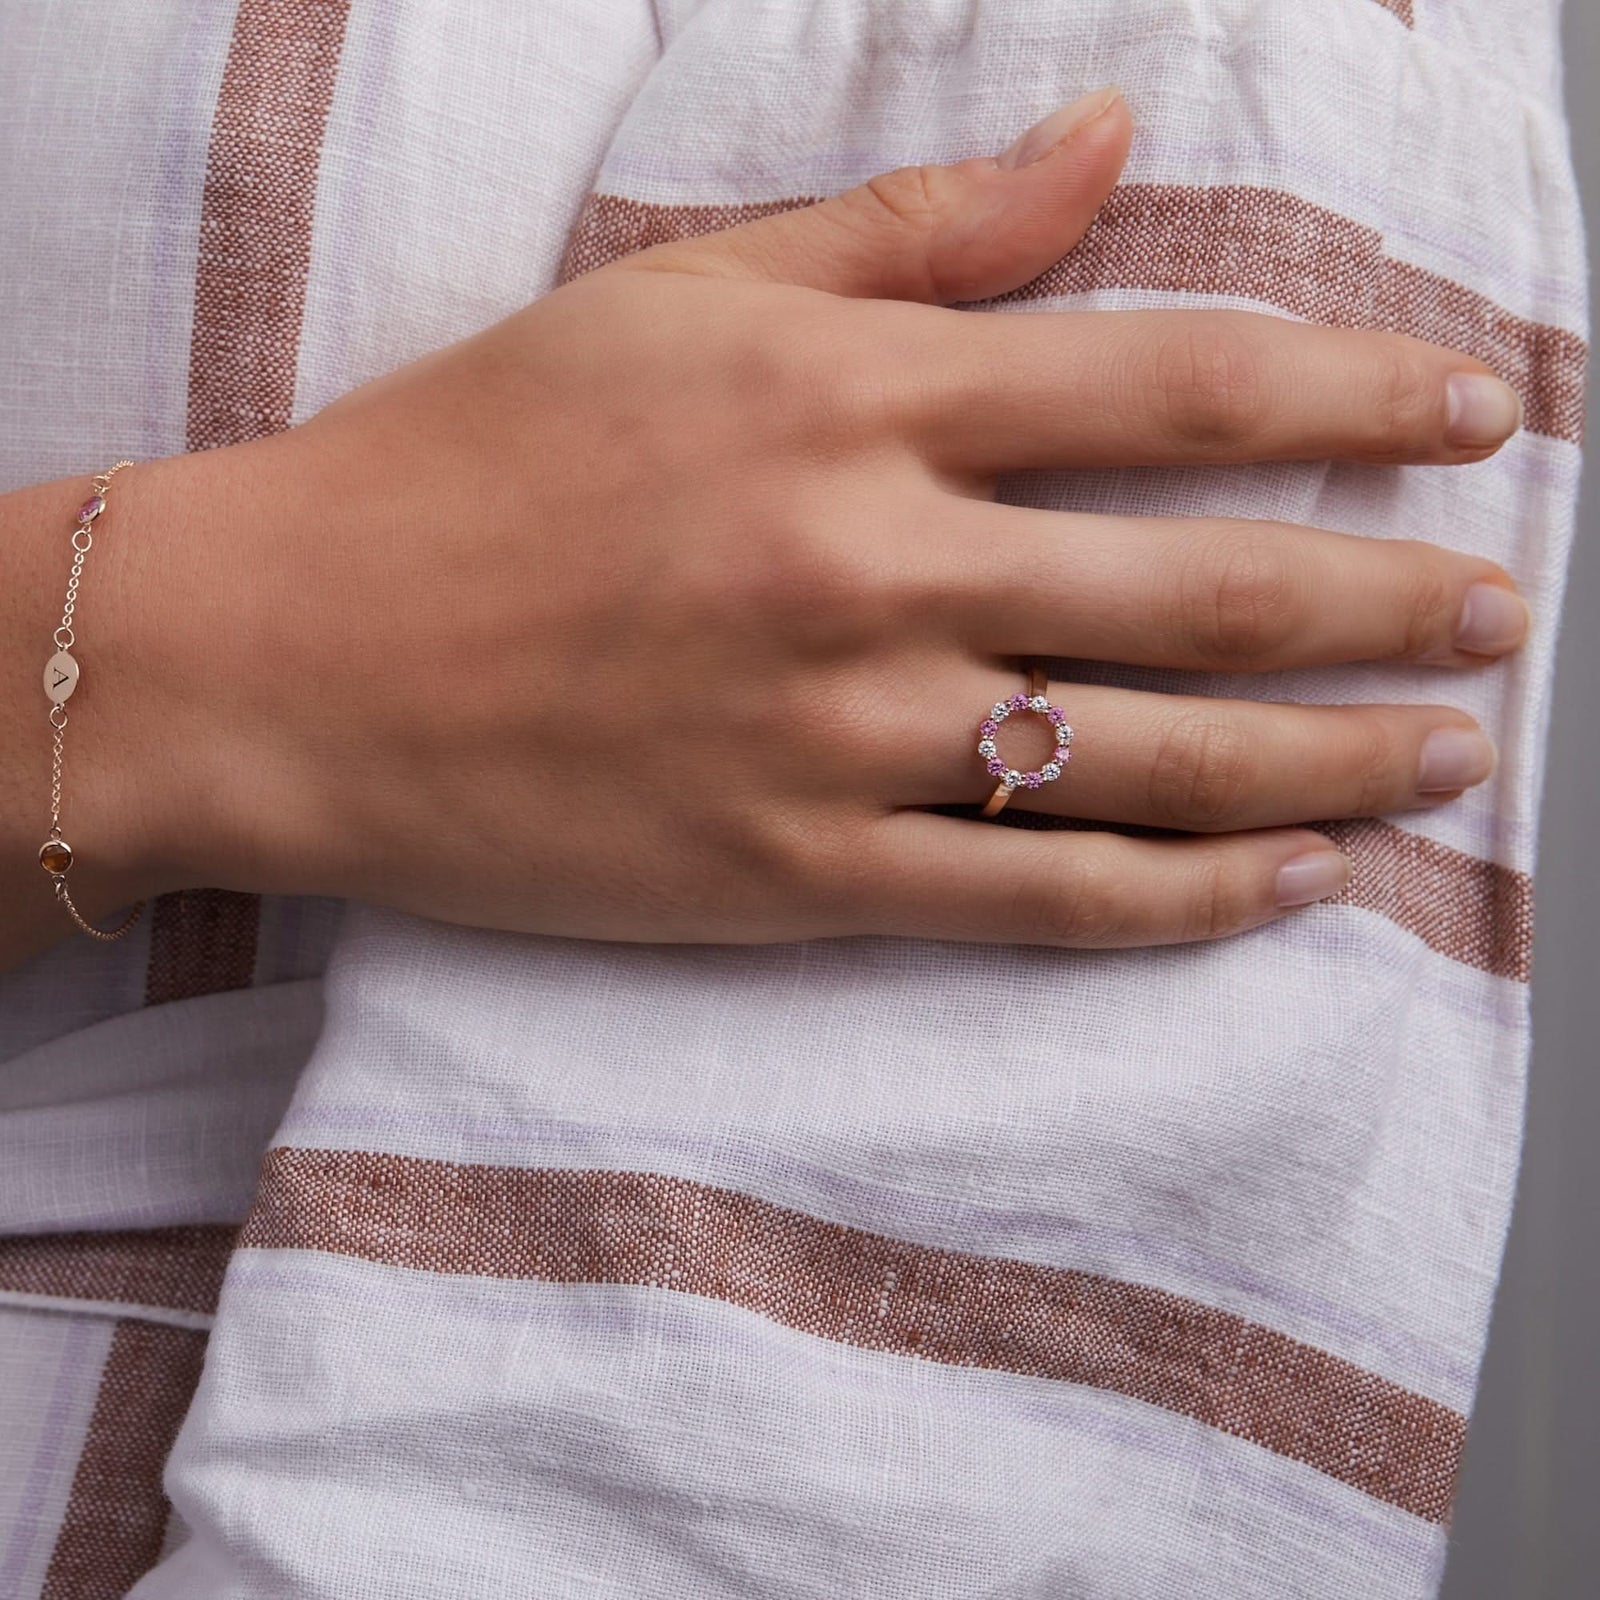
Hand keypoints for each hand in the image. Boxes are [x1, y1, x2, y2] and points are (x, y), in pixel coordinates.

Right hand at [99, 87, 1527, 950]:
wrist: (300, 656)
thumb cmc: (473, 462)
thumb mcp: (681, 300)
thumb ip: (914, 232)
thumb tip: (1107, 144)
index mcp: (854, 400)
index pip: (1174, 380)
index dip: (1354, 387)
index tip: (1474, 411)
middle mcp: (875, 565)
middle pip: (1205, 580)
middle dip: (1388, 594)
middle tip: (1501, 612)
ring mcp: (843, 735)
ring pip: (1151, 756)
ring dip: (1330, 758)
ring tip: (1444, 757)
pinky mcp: (799, 872)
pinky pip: (1040, 897)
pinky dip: (1185, 896)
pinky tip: (1289, 886)